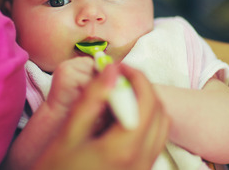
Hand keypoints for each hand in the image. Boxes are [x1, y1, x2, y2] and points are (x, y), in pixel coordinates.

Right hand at [34, 63, 169, 169]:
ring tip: (119, 98)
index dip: (137, 77)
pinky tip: (119, 121)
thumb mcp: (68, 135)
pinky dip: (144, 123)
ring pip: (160, 127)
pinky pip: (153, 142)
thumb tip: (112, 71)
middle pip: (159, 112)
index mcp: (125, 149)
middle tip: (118, 79)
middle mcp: (142, 162)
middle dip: (142, 89)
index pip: (148, 101)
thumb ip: (92, 99)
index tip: (118, 67)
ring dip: (146, 105)